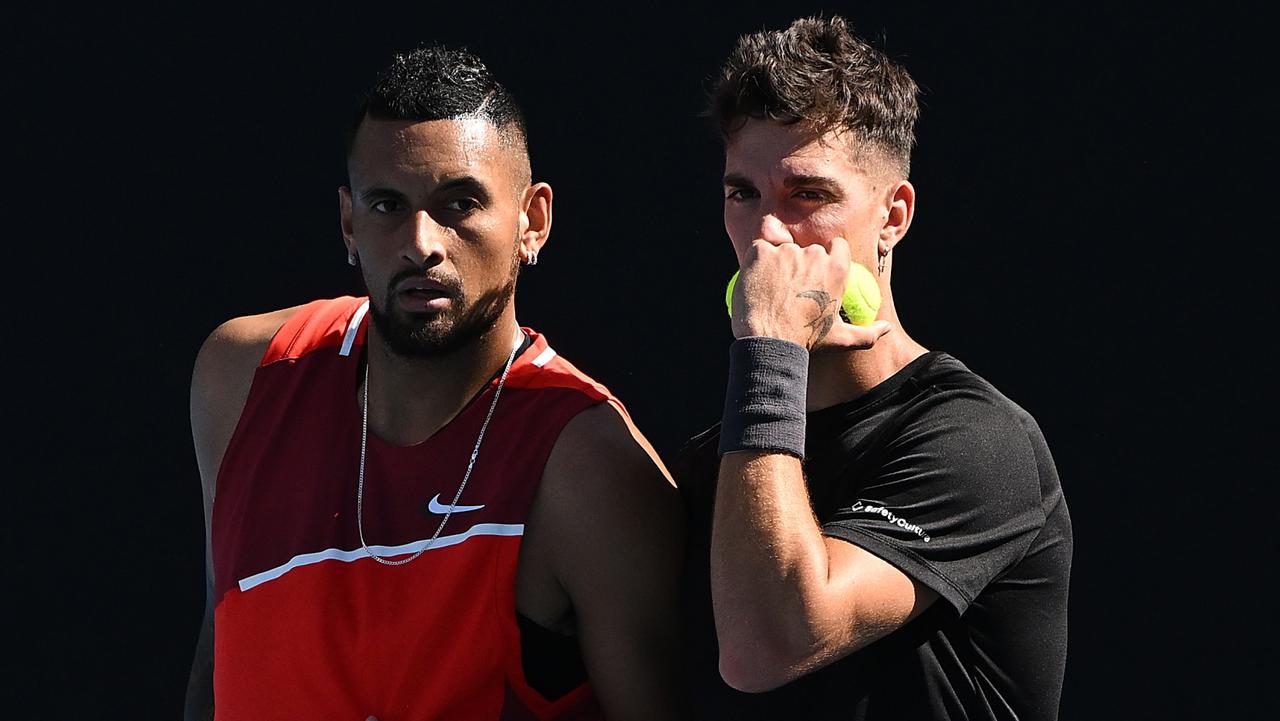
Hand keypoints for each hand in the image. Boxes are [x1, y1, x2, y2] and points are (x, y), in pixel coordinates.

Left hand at [730, 237, 890, 350]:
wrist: (770, 342)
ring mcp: (786, 251)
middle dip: (800, 263)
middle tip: (789, 288)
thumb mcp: (841, 339)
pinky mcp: (761, 251)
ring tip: (771, 289)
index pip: (837, 245)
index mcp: (836, 269)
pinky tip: (757, 280)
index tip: (818, 269)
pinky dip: (757, 260)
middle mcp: (813, 255)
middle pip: (808, 249)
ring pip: (783, 249)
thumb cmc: (806, 341)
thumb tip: (887, 328)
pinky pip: (759, 247)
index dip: (828, 255)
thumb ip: (867, 333)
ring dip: (777, 263)